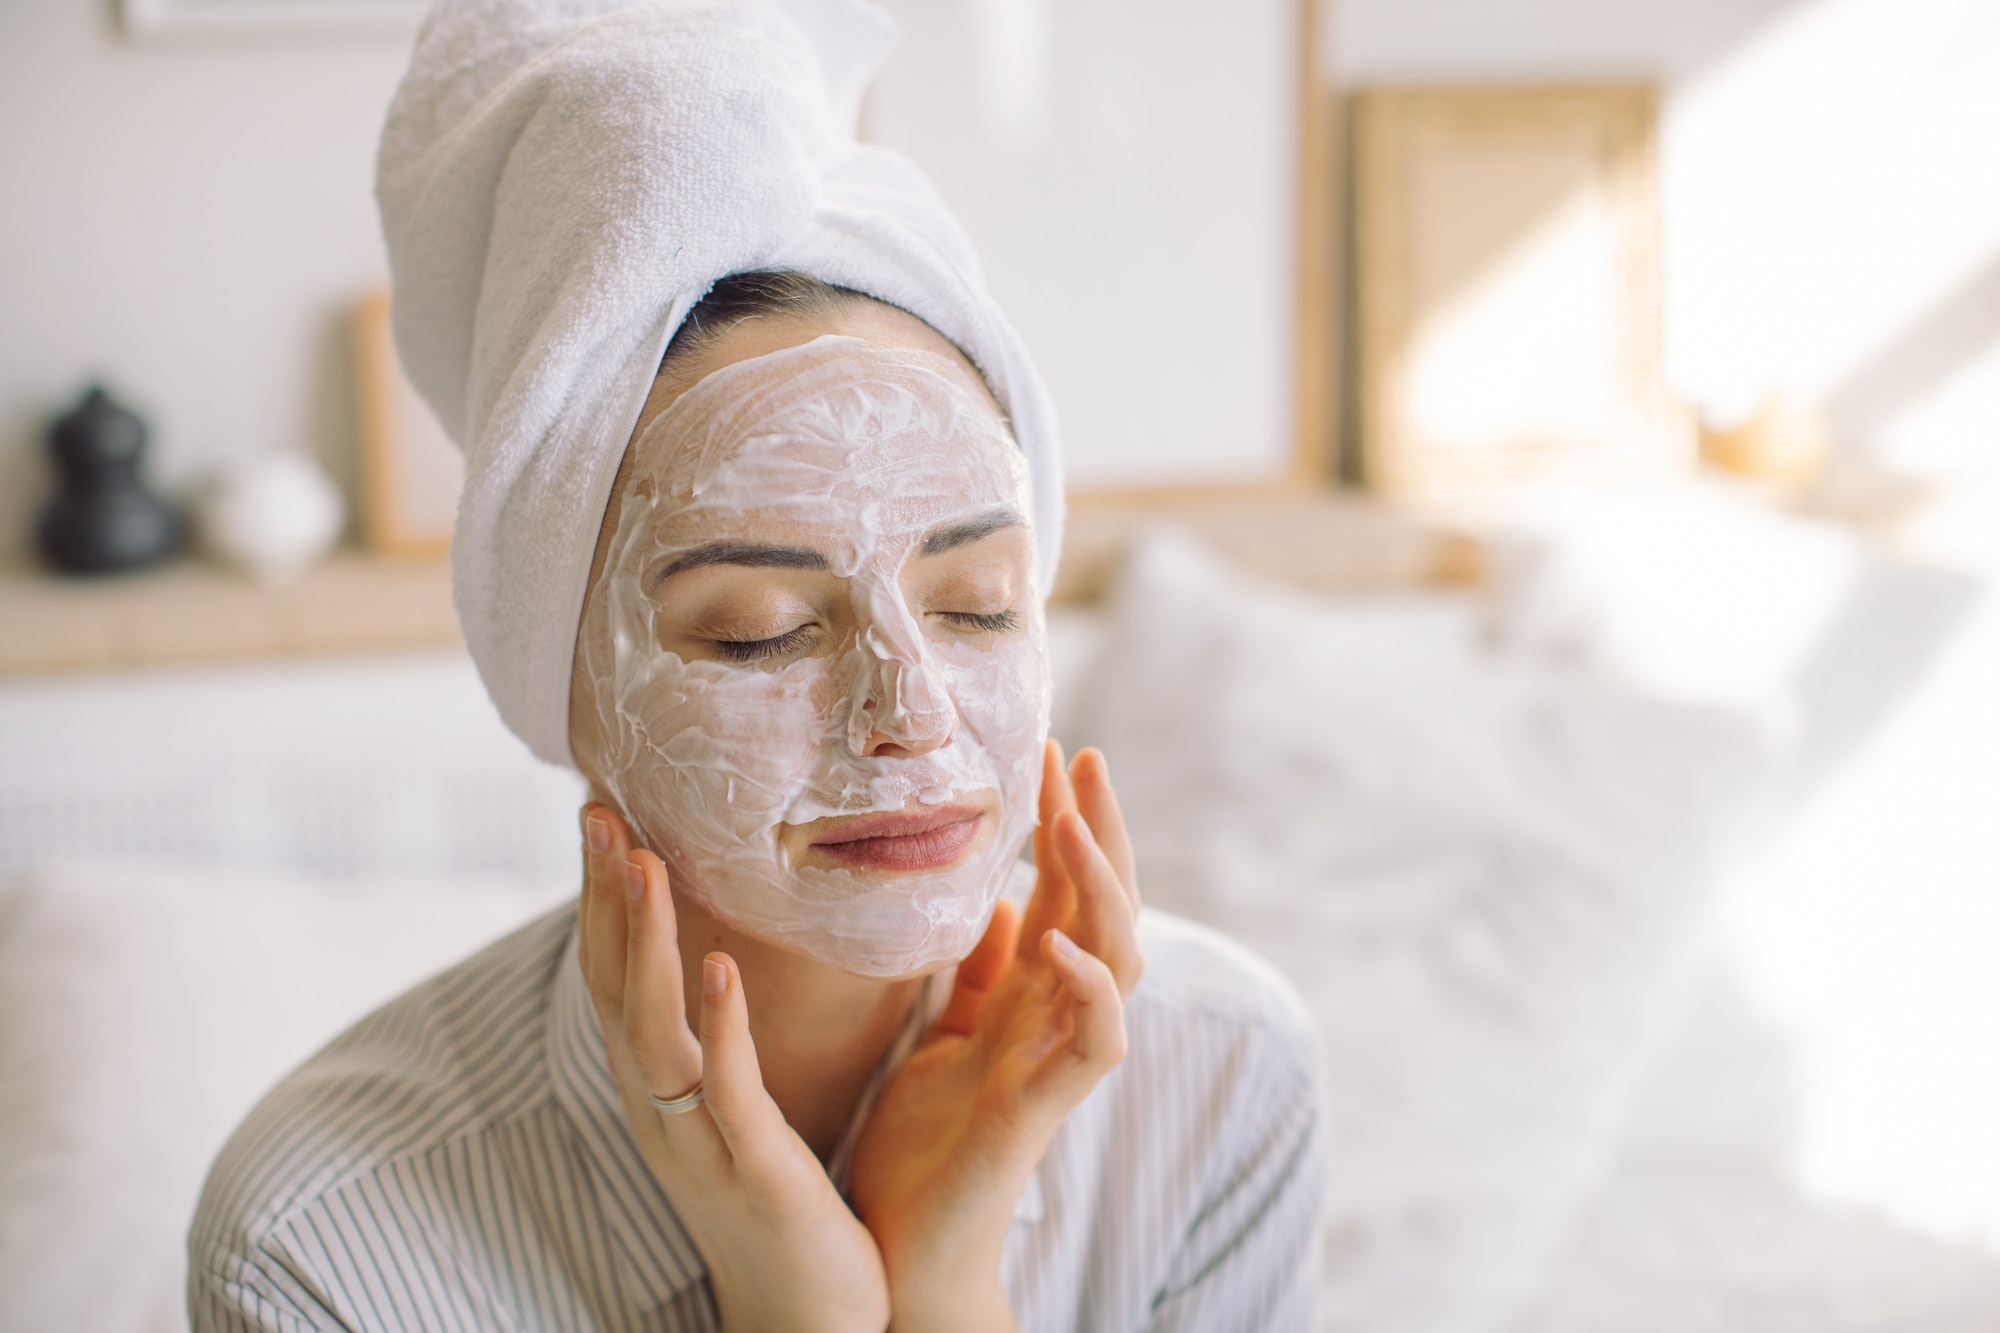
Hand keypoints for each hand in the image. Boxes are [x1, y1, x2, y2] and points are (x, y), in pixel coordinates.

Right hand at [577, 805, 889, 1332]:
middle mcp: (658, 1109)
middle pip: (613, 987)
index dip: (604, 897)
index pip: (616, 976)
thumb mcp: (736, 1109)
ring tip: (645, 860)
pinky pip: (725, 1089)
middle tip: (598, 808)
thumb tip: (722, 953)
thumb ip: (720, 1037)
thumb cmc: (782, 1206)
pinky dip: (716, 1024)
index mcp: (659, 1088)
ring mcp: (696, 1140)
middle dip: (603, 897)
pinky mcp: (751, 1169)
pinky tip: (719, 966)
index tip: (603, 812)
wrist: (806, 1319)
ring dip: (647, 941)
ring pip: (652, 1028)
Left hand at [846, 743, 1143, 1331]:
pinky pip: (1096, 1042)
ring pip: (1117, 957)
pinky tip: (1062, 939)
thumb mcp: (942, 1037)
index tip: (1051, 748)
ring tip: (1073, 821)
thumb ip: (977, 976)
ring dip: (1099, 887)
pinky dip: (1090, 987)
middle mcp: (1055, 1018)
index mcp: (1027, 995)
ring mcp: (1058, 1060)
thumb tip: (1000, 905)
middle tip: (1083, 756)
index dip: (1064, 819)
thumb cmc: (921, 1148)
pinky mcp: (1047, 1109)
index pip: (1061, 889)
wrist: (901, 1245)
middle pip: (1103, 907)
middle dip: (1099, 829)